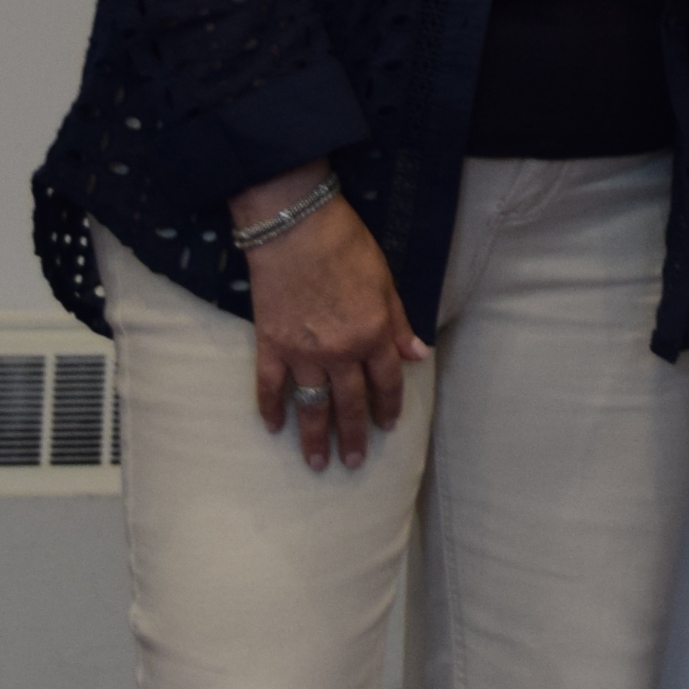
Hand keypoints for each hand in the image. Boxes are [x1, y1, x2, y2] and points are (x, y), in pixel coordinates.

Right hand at [231, 169, 426, 470]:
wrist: (295, 226)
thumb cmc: (346, 245)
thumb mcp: (386, 281)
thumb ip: (400, 324)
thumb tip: (418, 356)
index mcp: (374, 335)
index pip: (387, 383)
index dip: (389, 407)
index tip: (387, 427)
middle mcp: (341, 352)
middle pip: (350, 403)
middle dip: (354, 436)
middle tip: (353, 463)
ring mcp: (303, 353)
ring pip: (312, 405)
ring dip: (315, 437)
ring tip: (317, 463)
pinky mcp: (271, 345)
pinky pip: (269, 386)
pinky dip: (270, 408)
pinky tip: (274, 428)